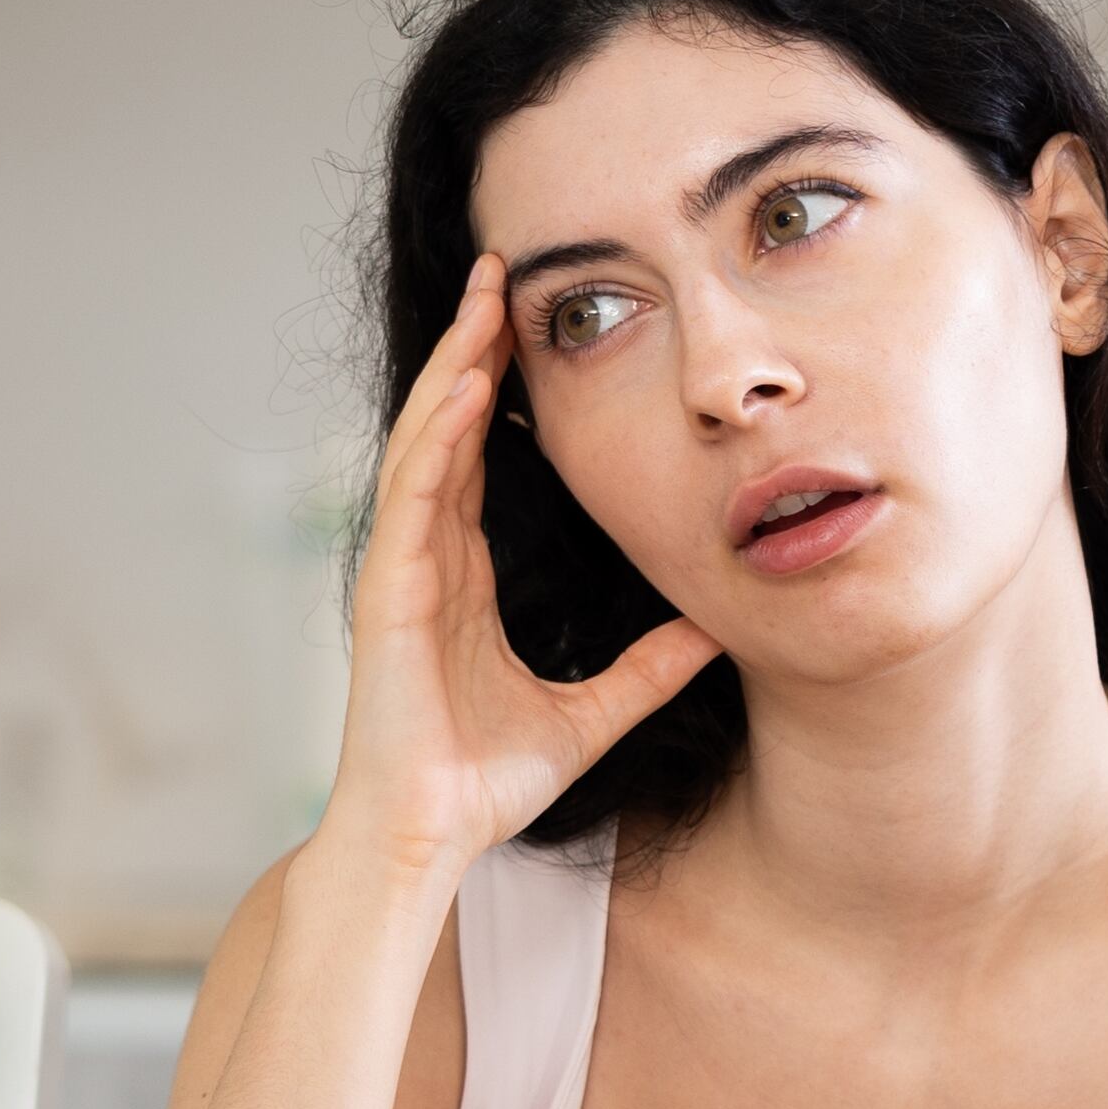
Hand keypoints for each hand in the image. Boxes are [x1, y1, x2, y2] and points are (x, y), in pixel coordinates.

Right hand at [324, 258, 723, 876]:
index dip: (503, 387)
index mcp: (463, 572)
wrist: (432, 836)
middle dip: (473, 348)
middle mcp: (428, 556)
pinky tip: (465, 391)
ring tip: (483, 302)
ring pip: (426, 442)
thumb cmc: (485, 782)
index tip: (534, 326)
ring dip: (453, 368)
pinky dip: (438, 439)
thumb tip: (718, 632)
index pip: (482, 455)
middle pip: (449, 426)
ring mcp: (402, 569)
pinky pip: (413, 498)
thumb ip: (650, 670)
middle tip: (502, 272)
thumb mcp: (595, 713)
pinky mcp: (389, 593)